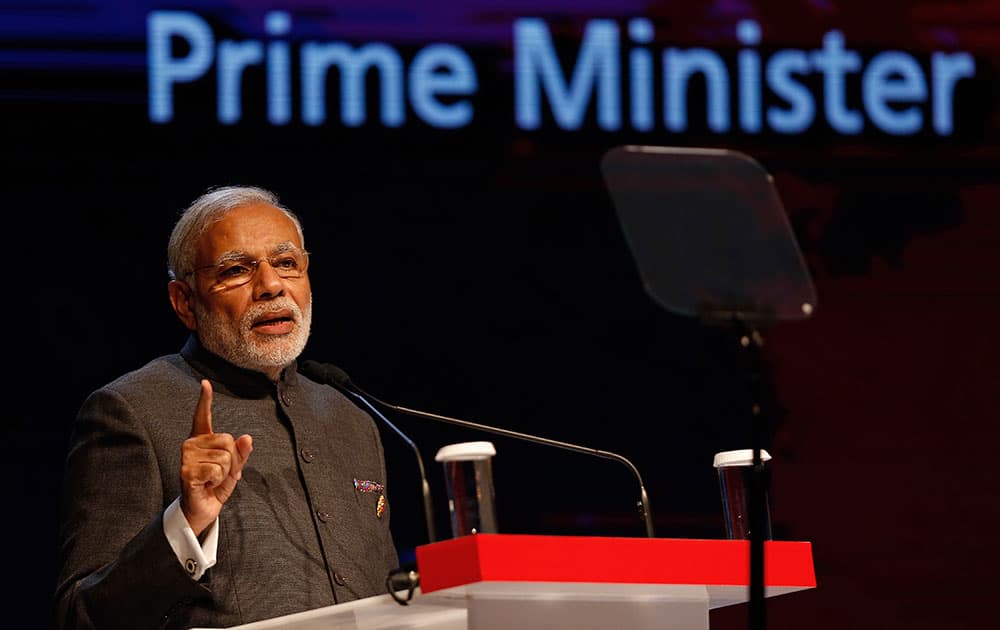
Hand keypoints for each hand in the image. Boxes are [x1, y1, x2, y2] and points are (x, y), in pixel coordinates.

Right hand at [179, 380, 252, 535]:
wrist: (201, 510)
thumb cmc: (215, 487)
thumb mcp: (233, 469)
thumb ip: (241, 454)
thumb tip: (247, 437)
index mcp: (202, 440)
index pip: (203, 416)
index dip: (205, 399)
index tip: (205, 383)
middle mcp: (191, 444)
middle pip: (227, 440)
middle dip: (233, 461)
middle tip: (220, 474)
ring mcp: (187, 457)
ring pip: (225, 457)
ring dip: (225, 473)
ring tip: (212, 480)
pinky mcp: (186, 471)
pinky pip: (217, 470)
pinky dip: (218, 481)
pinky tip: (206, 485)